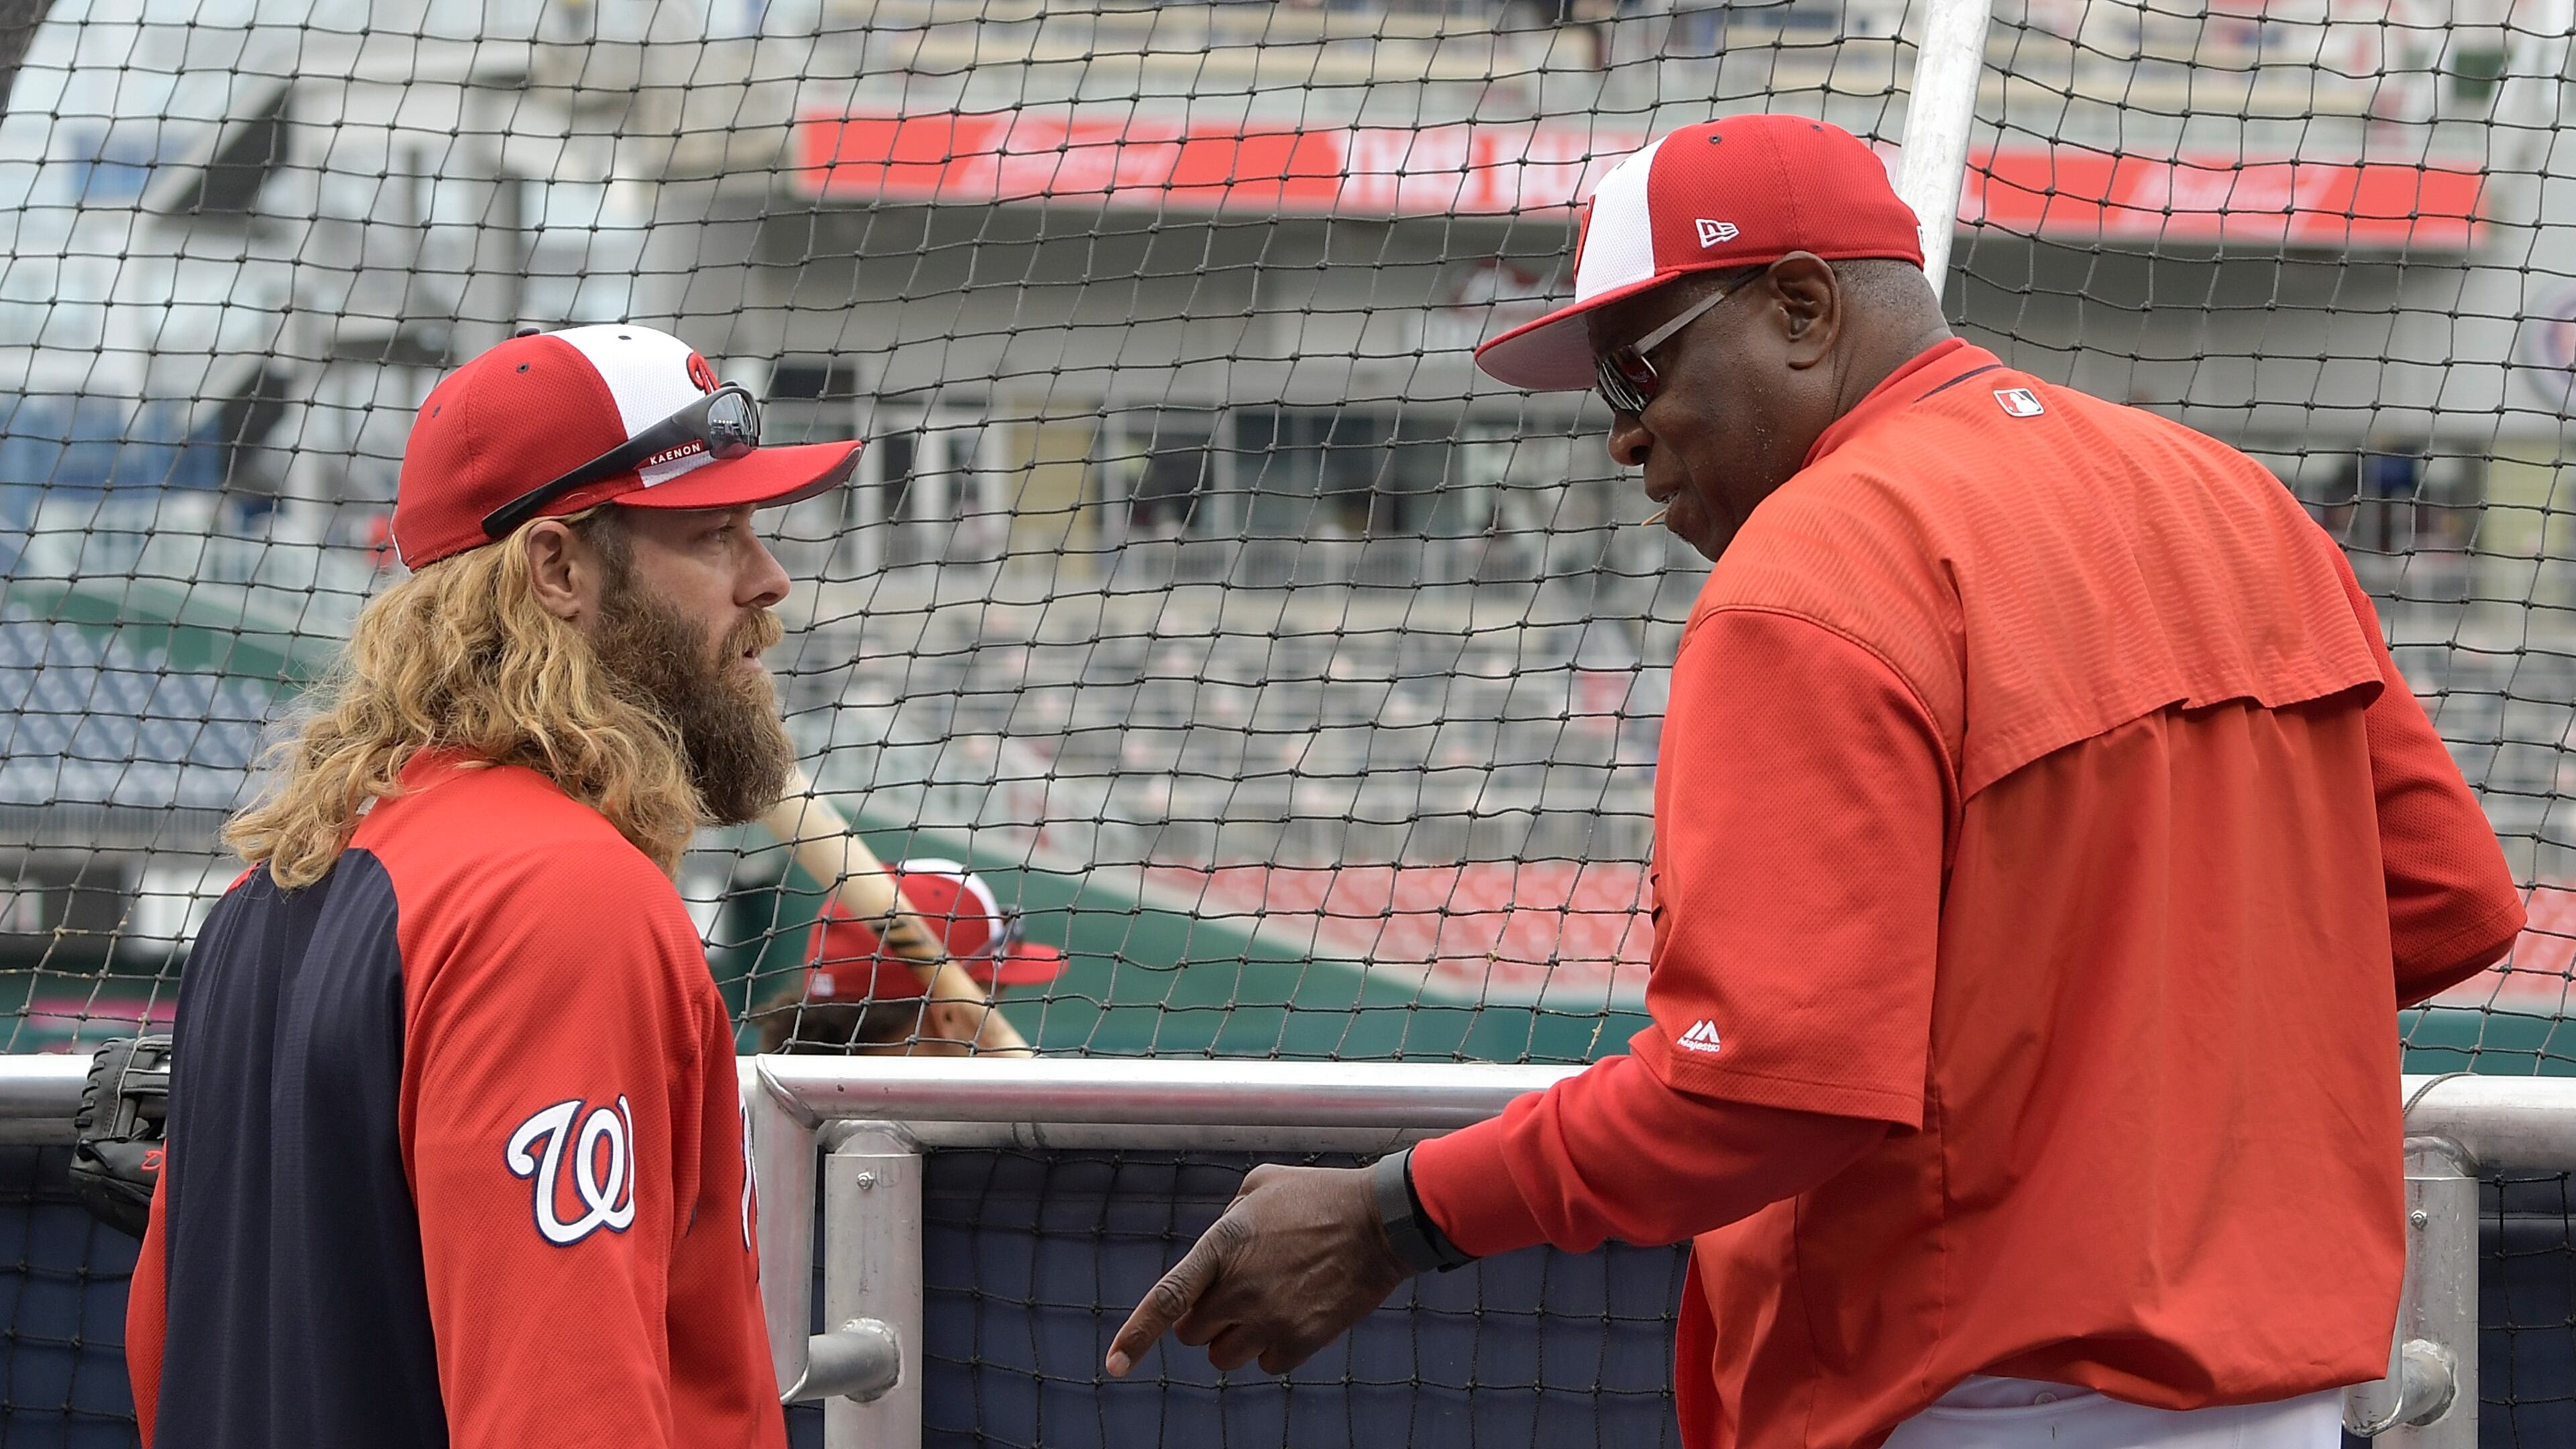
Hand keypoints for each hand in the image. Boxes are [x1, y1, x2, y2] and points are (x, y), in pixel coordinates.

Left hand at [1105, 1163, 1413, 1377]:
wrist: (1380, 1222)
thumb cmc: (1320, 1196)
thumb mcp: (1260, 1185)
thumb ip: (1226, 1219)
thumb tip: (1215, 1248)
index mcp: (1223, 1245)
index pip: (1168, 1298)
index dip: (1136, 1335)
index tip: (1114, 1366)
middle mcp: (1240, 1287)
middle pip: (1192, 1333)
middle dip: (1205, 1319)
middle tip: (1237, 1294)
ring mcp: (1271, 1317)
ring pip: (1224, 1357)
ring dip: (1236, 1338)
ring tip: (1269, 1303)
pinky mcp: (1301, 1340)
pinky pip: (1265, 1364)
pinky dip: (1272, 1348)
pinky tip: (1295, 1314)